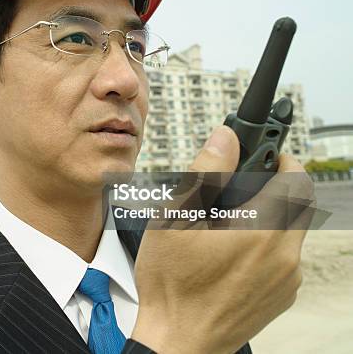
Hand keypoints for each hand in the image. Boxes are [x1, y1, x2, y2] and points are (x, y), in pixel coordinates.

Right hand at [131, 125, 314, 353]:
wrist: (177, 341)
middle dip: (276, 187)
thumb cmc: (171, 284)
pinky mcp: (282, 296)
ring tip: (228, 224)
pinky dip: (267, 245)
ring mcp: (287, 280)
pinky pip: (285, 258)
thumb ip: (205, 173)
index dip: (282, 160)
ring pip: (292, 231)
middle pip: (299, 204)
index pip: (296, 179)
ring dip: (270, 217)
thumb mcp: (175, 218)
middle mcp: (284, 256)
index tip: (265, 155)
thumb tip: (225, 138)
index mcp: (261, 231)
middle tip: (242, 187)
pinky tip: (231, 253)